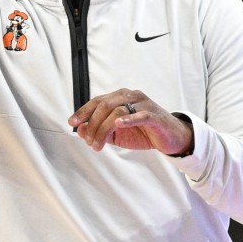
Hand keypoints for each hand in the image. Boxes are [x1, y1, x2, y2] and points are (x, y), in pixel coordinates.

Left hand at [68, 88, 192, 154]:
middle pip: (105, 106)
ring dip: (104, 130)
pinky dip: (128, 119)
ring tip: (98, 145)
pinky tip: (118, 125)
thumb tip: (80, 131)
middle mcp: (131, 96)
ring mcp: (144, 104)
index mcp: (121, 97)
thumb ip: (100, 131)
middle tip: (89, 142)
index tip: (72, 123)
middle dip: (93, 125)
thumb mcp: (117, 134)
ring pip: (118, 111)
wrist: (170, 138)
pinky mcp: (154, 116)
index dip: (83, 111)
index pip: (98, 101)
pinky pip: (140, 115)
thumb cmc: (143, 132)